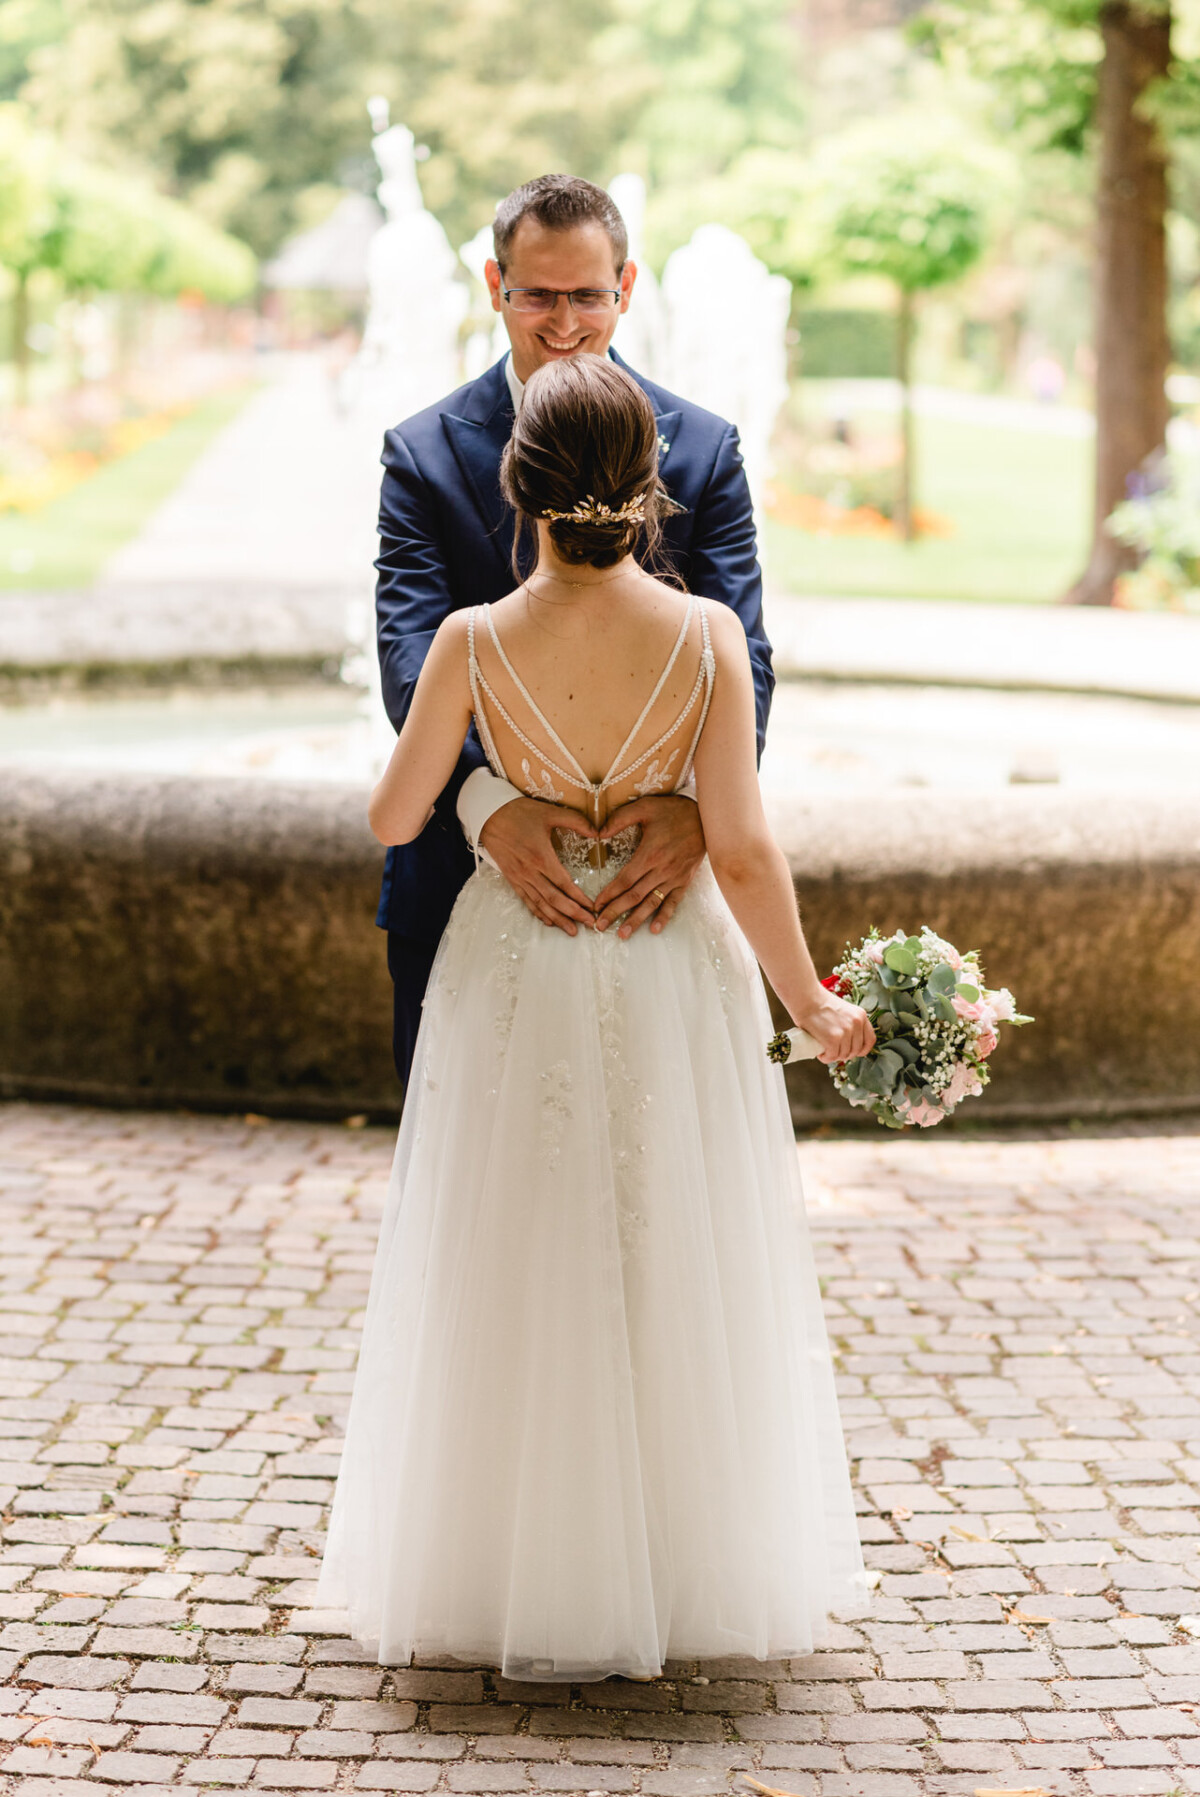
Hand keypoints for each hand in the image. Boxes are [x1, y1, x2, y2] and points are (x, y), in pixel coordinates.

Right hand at [478, 797, 598, 934]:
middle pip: (554, 899)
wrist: (488, 815)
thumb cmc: (519, 813)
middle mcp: (530, 871)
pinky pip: (526, 899)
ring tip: (571, 930)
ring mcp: (519, 877)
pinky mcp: (511, 878)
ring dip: (557, 919)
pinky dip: (537, 912)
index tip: (592, 908)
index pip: (564, 884)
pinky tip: (548, 920)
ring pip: (540, 904)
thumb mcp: (549, 812)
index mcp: (541, 856)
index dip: (580, 898)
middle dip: (573, 914)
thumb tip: (597, 831)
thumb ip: (575, 821)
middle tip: (588, 925)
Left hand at [593, 795, 705, 939]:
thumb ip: (619, 819)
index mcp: (649, 854)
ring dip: (636, 920)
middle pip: (634, 896)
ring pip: (652, 903)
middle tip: (600, 926)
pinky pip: (673, 902)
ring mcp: (674, 878)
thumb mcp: (644, 808)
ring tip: (622, 934)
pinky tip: (654, 929)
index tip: (596, 905)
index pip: (624, 880)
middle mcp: (661, 870)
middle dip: (615, 912)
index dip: (609, 894)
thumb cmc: (673, 811)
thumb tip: (598, 832)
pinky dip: (664, 917)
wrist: (705, 817)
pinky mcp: (684, 881)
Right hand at [793, 990, 875, 1065]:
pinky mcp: (833, 1039)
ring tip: (824, 1049)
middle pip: (855, 1050)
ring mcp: (845, 1032)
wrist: (805, 997)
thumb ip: (849, 1023)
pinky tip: (820, 1053)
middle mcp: (856, 1024)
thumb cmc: (819, 1002)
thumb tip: (848, 1042)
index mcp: (861, 1016)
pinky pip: (832, 1056)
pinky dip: (825, 1058)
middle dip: (844, 1054)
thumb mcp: (843, 1010)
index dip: (862, 1050)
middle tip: (833, 1050)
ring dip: (833, 1056)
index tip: (853, 1052)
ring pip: (843, 1055)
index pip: (870, 1040)